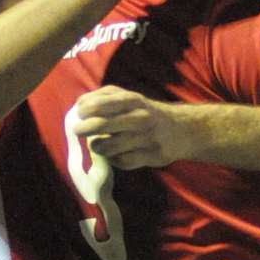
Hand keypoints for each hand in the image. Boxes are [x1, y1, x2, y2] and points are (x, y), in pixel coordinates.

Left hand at [68, 85, 195, 168]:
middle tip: (78, 131)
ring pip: (109, 147)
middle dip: (84, 129)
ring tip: (96, 144)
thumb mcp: (130, 98)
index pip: (103, 103)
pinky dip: (112, 159)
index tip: (79, 113)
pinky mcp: (151, 157)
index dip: (85, 109)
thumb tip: (79, 105)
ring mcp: (146, 139)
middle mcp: (140, 118)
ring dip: (97, 147)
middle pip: (102, 125)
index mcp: (133, 100)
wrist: (181, 129)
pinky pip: (122, 162)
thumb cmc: (146, 112)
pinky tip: (113, 154)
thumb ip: (105, 98)